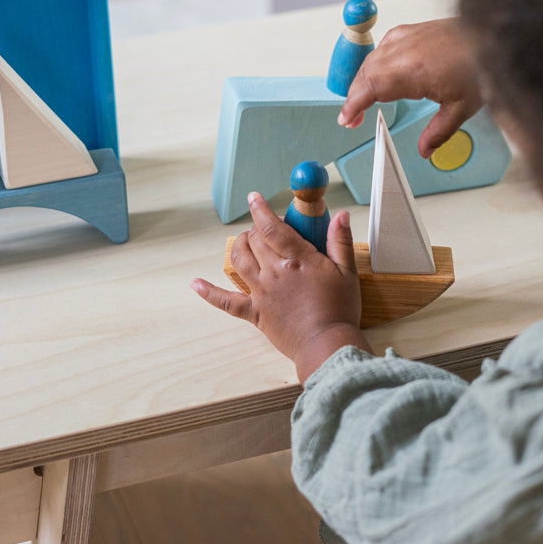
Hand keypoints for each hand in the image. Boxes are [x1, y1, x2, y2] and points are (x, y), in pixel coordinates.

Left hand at [192, 193, 370, 382]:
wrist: (327, 346)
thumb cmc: (339, 311)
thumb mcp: (347, 272)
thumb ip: (340, 241)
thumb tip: (341, 216)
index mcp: (297, 259)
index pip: (272, 226)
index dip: (261, 209)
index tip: (254, 198)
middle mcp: (274, 272)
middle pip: (255, 240)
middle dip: (256, 227)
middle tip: (266, 226)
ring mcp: (261, 292)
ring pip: (239, 260)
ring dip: (239, 246)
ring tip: (245, 240)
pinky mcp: (255, 313)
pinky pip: (226, 301)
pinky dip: (209, 292)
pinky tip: (195, 284)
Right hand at [338, 18, 482, 157]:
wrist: (496, 35)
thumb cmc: (483, 64)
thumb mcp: (462, 108)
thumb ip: (438, 132)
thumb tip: (425, 150)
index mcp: (412, 72)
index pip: (368, 88)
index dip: (352, 105)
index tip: (346, 119)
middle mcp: (405, 51)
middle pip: (365, 74)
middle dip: (354, 96)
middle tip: (353, 118)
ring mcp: (408, 37)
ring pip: (372, 58)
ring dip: (363, 80)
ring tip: (363, 99)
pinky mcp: (414, 30)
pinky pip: (384, 45)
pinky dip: (376, 61)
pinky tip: (381, 71)